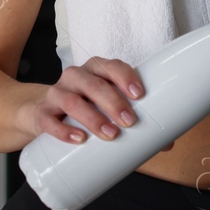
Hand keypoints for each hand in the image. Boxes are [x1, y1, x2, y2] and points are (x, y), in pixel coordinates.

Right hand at [23, 56, 173, 147]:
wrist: (45, 114)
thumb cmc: (88, 109)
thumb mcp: (108, 109)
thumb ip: (136, 123)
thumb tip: (168, 143)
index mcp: (96, 70)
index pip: (112, 66)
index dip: (126, 77)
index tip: (140, 95)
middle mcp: (76, 77)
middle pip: (94, 84)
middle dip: (113, 102)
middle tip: (129, 121)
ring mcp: (56, 93)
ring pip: (72, 100)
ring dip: (92, 117)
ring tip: (109, 134)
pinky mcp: (41, 113)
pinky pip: (48, 119)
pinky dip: (64, 130)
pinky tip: (79, 139)